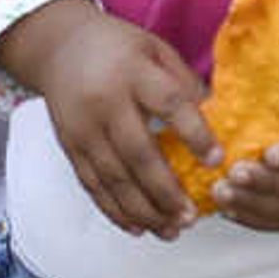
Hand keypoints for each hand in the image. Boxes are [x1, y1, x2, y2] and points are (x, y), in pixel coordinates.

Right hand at [0, 0, 209, 236]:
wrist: (57, 47)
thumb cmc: (117, 47)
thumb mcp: (155, 49)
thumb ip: (183, 83)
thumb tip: (220, 120)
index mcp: (133, 72)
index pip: (169, 105)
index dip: (194, 134)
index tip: (216, 160)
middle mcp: (105, 102)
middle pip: (137, 153)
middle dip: (166, 191)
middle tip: (192, 216)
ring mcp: (83, 128)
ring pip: (113, 177)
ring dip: (143, 210)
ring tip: (171, 231)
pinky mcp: (70, 146)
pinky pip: (92, 184)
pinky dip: (114, 209)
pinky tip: (137, 227)